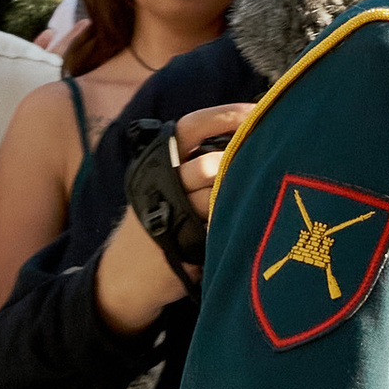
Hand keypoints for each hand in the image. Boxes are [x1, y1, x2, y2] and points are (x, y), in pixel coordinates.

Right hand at [92, 104, 248, 331]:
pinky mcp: (180, 246)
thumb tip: (245, 134)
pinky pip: (219, 229)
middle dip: (238, 165)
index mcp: (156, 162)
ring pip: (216, 197)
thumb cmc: (155, 225)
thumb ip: (193, 162)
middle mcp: (160, 183)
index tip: (256, 111)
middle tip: (266, 164)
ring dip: (239, 197)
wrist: (122, 278)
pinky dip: (234, 225)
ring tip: (256, 198)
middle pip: (208, 165)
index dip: (226, 115)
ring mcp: (168, 216)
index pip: (191, 126)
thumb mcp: (162, 186)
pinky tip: (244, 225)